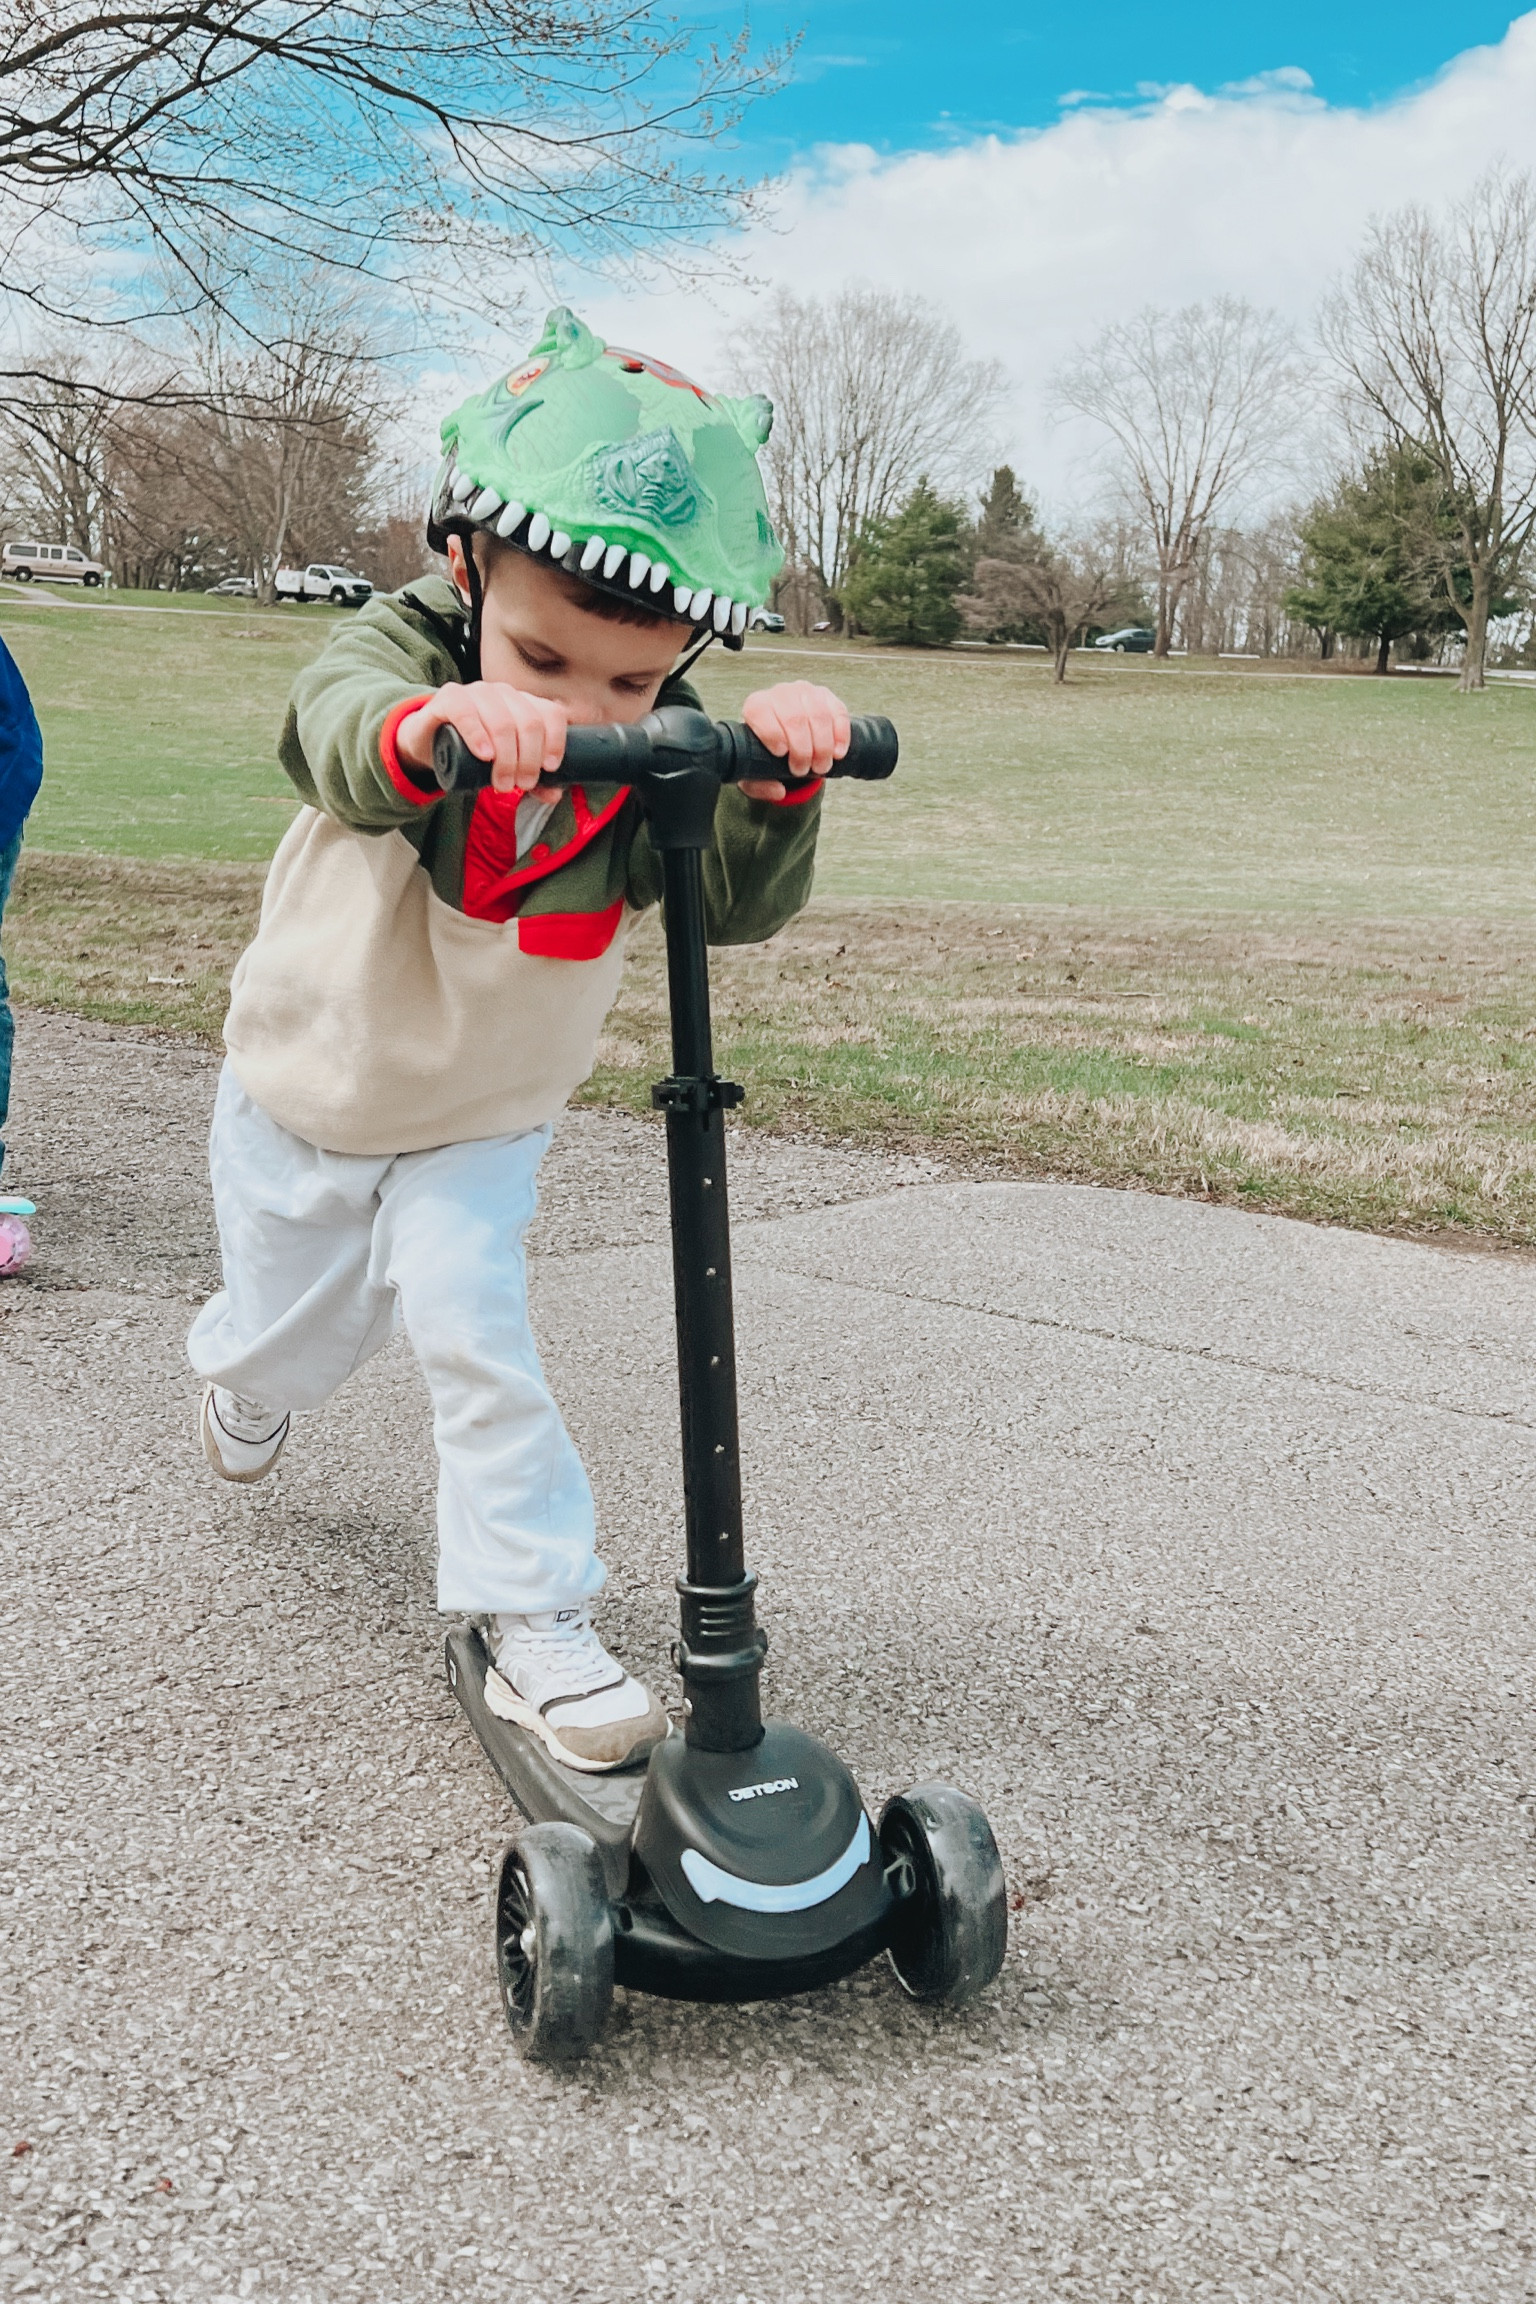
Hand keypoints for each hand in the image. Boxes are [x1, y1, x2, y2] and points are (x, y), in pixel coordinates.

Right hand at [395, 681, 567, 793]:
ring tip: (501, 783)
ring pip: (502, 721)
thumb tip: (555, 795)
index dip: (556, 741)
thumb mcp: (504, 766)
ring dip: (507, 757)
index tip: (550, 768)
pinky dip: (478, 735)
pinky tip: (484, 755)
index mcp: (523, 703)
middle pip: (529, 723)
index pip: (551, 714)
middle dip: (529, 760)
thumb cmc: (473, 752)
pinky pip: (466, 711)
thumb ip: (531, 780)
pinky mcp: (449, 698)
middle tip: (520, 785)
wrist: (429, 742)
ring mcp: (476, 692)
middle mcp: (503, 693)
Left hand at [738, 681, 849, 799]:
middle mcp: (780, 694)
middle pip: (794, 718)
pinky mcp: (826, 697)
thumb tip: (779, 791)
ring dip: (823, 746)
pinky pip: (838, 713)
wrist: (786, 736)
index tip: (781, 754)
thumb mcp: (753, 772)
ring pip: (819, 715)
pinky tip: (838, 753)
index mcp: (756, 706)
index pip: (761, 712)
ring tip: (821, 767)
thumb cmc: (767, 753)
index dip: (772, 734)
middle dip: (802, 749)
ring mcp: (805, 692)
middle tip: (803, 770)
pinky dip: (841, 736)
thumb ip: (758, 785)